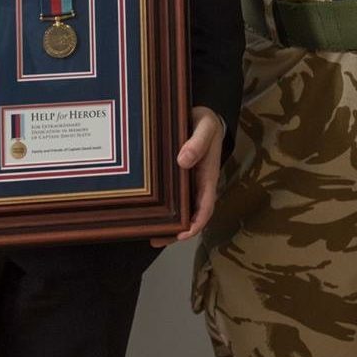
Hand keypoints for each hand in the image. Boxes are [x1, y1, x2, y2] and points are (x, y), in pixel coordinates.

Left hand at [154, 108, 224, 245]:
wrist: (202, 116)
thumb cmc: (207, 123)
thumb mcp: (206, 127)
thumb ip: (198, 142)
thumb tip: (183, 161)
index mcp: (208, 176)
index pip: (206, 207)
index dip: (196, 223)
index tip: (183, 233)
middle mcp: (198, 185)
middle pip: (191, 216)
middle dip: (176, 232)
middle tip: (156, 239)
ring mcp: (188, 184)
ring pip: (180, 210)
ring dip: (168, 224)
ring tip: (149, 233)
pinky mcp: (177, 178)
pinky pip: (171, 197)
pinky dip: (162, 207)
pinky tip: (148, 212)